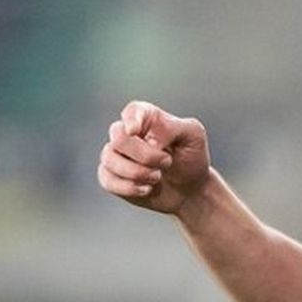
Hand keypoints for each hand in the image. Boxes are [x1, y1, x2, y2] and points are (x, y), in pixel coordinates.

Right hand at [96, 101, 210, 213]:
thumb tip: (149, 140)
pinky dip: (129, 187)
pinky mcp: (112, 176)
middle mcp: (128, 133)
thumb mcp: (193, 136)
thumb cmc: (192, 158)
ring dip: (137, 172)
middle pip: (118, 136)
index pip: (133, 111)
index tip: (134, 131)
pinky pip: (107, 180)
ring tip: (158, 177)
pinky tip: (146, 189)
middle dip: (144, 155)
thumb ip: (172, 128)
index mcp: (148, 118)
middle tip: (166, 162)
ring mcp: (117, 155)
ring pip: (109, 159)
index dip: (131, 119)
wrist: (190, 190)